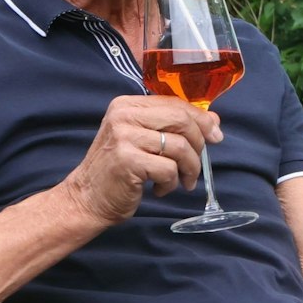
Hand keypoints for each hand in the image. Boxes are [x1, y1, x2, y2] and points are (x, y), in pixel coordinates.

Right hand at [62, 95, 221, 224]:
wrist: (87, 198)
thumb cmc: (120, 170)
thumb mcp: (144, 141)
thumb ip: (173, 127)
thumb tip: (214, 121)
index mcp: (127, 105)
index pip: (175, 104)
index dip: (201, 119)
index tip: (215, 136)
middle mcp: (123, 116)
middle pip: (181, 121)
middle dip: (198, 145)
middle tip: (194, 166)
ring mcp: (123, 137)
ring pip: (180, 147)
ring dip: (188, 169)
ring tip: (180, 182)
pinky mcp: (127, 160)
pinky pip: (168, 169)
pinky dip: (171, 183)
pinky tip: (159, 189)